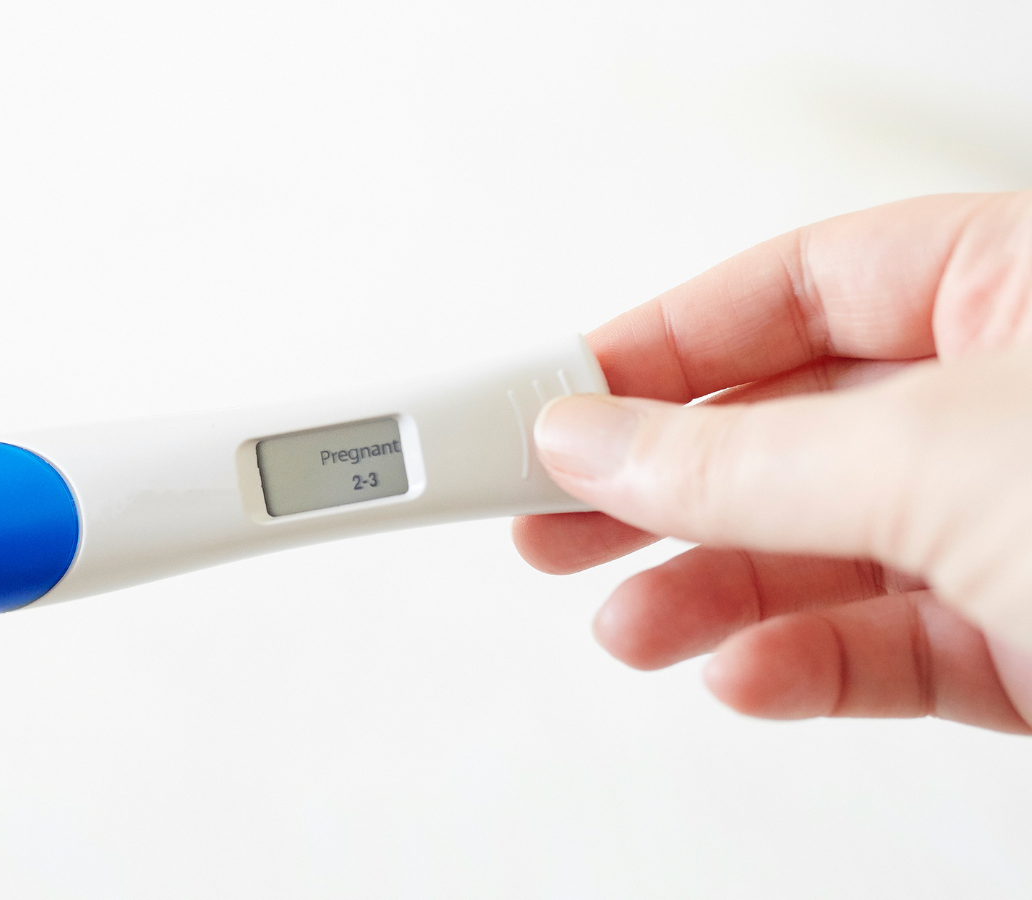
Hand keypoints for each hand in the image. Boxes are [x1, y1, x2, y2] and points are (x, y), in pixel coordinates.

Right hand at [514, 191, 1031, 732]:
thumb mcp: (938, 460)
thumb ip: (745, 460)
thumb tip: (594, 440)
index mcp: (1016, 288)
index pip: (796, 290)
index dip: (663, 345)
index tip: (554, 399)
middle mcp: (1006, 404)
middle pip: (785, 433)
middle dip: (663, 490)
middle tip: (548, 517)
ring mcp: (1013, 527)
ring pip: (823, 553)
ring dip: (712, 595)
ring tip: (629, 626)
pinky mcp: (1027, 640)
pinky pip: (886, 647)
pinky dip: (803, 666)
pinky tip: (742, 674)